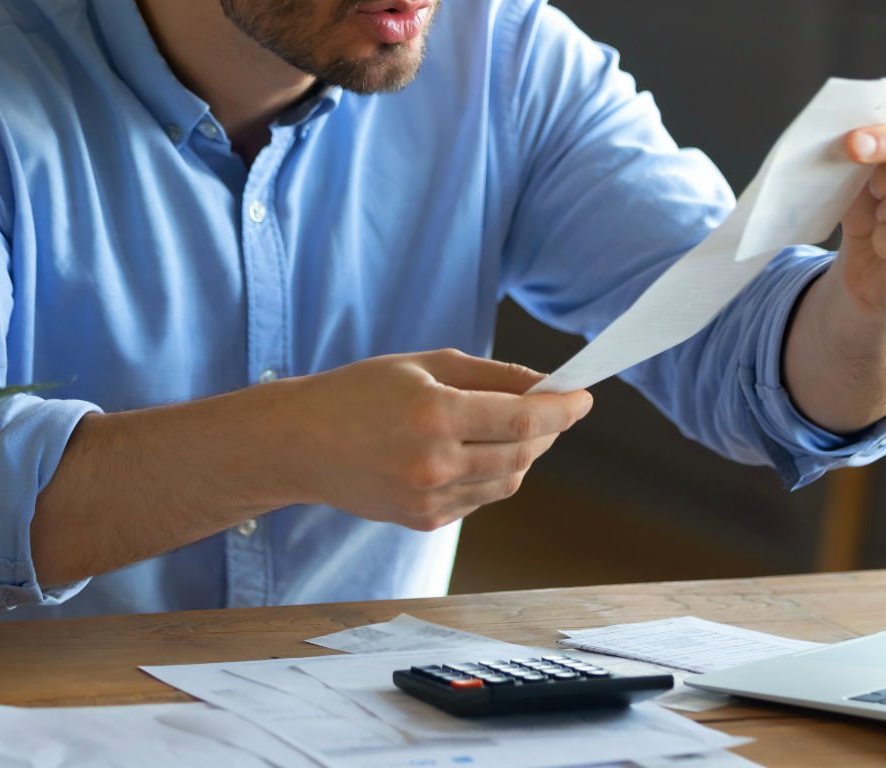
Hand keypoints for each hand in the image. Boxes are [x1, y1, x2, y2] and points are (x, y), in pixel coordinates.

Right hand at [281, 349, 591, 531]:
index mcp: (434, 415)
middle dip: (548, 431)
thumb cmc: (359, 393)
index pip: (521, 421)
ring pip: (508, 481)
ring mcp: (429, 500)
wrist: (301, 444)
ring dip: (524, 454)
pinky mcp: (425, 521)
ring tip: (513, 427)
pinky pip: (481, 498)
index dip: (561, 410)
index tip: (584, 398)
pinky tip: (475, 451)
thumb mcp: (424, 364)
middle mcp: (434, 464)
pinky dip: (493, 473)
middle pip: (522, 455)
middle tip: (556, 409)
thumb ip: (491, 375)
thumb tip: (544, 385)